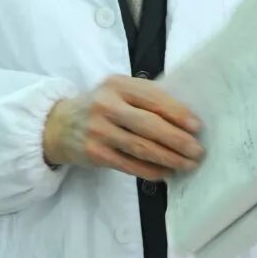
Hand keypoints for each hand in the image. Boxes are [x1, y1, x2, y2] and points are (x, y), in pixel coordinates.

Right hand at [42, 75, 203, 179]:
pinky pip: (129, 164)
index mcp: (118, 85)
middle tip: (197, 150)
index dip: (178, 114)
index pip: (154, 99)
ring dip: (169, 158)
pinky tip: (166, 172)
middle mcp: (107, 105)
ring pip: (141, 147)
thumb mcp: (117, 91)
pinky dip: (151, 170)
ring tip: (187, 164)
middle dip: (178, 140)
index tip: (197, 126)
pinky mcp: (95, 153)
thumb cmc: (100, 106)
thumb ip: (145, 97)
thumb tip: (186, 116)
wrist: (59, 124)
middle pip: (149, 125)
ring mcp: (99, 130)